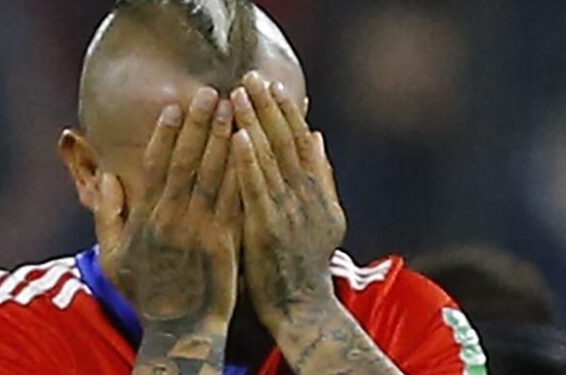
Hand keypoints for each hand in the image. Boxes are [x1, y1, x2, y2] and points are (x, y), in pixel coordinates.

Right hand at [106, 88, 240, 372]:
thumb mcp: (114, 257)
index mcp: (148, 219)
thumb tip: (108, 177)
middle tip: (211, 92)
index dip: (167, 135)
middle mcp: (176, 219)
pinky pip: (237, 200)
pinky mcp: (228, 241)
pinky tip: (253, 148)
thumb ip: (108, 216)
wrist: (182, 328)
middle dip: (201, 126)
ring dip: (226, 139)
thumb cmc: (147, 291)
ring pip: (217, 176)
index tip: (175, 106)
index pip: (158, 167)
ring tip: (235, 108)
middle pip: (190, 163)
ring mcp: (204, 230)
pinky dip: (244, 172)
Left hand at [230, 72, 346, 331]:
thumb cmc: (306, 264)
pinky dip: (249, 160)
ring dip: (255, 123)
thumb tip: (317, 135)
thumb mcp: (327, 217)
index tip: (274, 84)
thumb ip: (323, 176)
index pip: (301, 142)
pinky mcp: (268, 228)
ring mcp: (288, 211)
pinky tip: (238, 136)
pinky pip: (256, 188)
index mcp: (317, 191)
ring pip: (271, 158)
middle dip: (268, 107)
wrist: (303, 308)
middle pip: (286, 142)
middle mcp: (306, 196)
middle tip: (250, 76)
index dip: (287, 111)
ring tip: (239, 93)